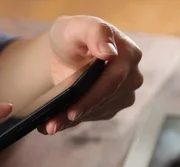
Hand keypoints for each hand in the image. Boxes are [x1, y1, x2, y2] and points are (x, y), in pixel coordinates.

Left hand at [39, 16, 143, 134]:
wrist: (65, 51)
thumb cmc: (72, 35)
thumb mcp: (77, 27)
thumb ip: (95, 32)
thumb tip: (109, 52)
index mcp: (128, 54)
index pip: (112, 81)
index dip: (92, 97)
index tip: (72, 112)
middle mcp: (131, 77)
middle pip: (104, 101)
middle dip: (76, 114)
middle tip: (51, 126)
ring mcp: (123, 94)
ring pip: (95, 113)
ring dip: (70, 121)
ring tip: (47, 126)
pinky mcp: (111, 106)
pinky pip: (90, 117)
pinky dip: (70, 122)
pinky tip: (53, 123)